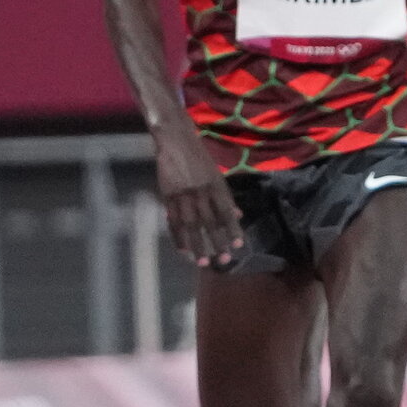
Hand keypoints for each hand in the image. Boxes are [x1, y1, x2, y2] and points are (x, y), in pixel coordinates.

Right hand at [155, 138, 242, 269]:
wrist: (176, 143)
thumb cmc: (199, 160)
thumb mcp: (217, 175)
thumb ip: (225, 197)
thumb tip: (237, 215)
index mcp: (216, 186)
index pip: (226, 212)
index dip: (233, 229)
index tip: (238, 246)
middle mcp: (201, 192)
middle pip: (210, 222)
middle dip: (217, 243)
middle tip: (223, 261)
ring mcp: (183, 195)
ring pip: (191, 226)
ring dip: (197, 246)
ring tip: (202, 263)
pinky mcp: (168, 197)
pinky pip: (173, 221)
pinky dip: (178, 237)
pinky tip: (183, 250)